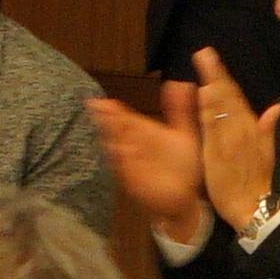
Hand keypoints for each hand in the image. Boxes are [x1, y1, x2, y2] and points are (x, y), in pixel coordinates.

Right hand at [87, 88, 208, 235]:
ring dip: (110, 137)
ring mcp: (131, 163)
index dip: (113, 110)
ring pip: (117, 147)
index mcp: (144, 132)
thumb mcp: (184, 135)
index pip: (126, 117)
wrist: (184, 196)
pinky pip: (123, 169)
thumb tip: (178, 82)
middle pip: (118, 130)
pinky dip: (119, 160)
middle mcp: (134, 145)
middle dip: (107, 119)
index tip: (101, 101)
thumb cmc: (183, 165)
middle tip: (95, 106)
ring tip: (102, 125)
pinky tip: (115, 149)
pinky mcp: (132, 180)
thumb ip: (180, 110)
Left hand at [186, 52, 278, 228]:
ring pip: (219, 109)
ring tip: (203, 65)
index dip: (223, 77)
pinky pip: (211, 128)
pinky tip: (202, 95)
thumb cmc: (256, 179)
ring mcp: (228, 140)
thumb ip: (267, 127)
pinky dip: (207, 110)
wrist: (252, 205)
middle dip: (215, 74)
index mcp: (251, 128)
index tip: (212, 59)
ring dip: (211, 85)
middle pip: (226, 97)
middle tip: (203, 53)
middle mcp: (241, 130)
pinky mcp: (217, 152)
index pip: (236, 97)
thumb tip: (277, 107)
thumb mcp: (267, 152)